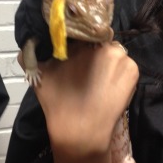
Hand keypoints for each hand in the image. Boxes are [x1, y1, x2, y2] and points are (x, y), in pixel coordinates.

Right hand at [18, 41, 138, 155]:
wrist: (79, 129)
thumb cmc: (57, 101)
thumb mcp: (39, 75)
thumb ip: (32, 54)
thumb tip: (29, 42)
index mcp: (79, 41)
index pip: (83, 33)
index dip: (81, 44)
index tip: (78, 56)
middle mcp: (100, 43)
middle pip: (99, 42)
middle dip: (95, 52)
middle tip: (88, 70)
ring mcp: (120, 56)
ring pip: (114, 53)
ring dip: (108, 62)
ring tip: (99, 80)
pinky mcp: (133, 70)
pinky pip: (126, 66)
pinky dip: (121, 74)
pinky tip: (110, 87)